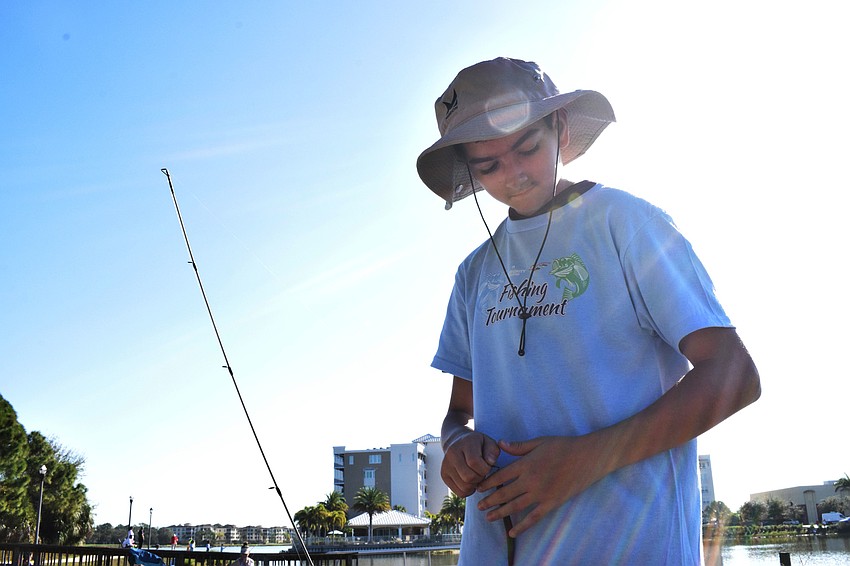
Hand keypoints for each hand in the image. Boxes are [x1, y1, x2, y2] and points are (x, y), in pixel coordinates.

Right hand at [441, 430, 500, 496]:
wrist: (458, 442)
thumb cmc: (478, 444)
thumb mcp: (488, 442)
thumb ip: (493, 451)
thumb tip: (490, 462)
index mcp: (465, 443)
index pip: (474, 462)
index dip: (485, 468)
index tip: (487, 466)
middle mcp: (452, 454)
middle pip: (468, 477)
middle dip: (480, 478)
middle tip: (482, 472)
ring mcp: (446, 466)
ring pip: (464, 487)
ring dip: (475, 485)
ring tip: (476, 475)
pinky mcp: (444, 476)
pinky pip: (459, 492)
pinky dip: (468, 491)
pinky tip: (470, 481)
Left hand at [476, 435, 609, 536]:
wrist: (587, 457)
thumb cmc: (563, 446)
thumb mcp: (539, 442)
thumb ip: (518, 446)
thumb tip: (500, 443)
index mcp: (526, 464)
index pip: (501, 476)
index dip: (488, 483)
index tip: (479, 488)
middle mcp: (530, 480)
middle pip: (505, 493)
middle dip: (490, 500)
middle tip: (479, 506)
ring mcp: (541, 493)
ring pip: (516, 507)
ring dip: (500, 513)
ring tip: (488, 518)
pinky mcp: (552, 503)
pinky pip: (534, 517)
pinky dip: (522, 526)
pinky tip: (513, 533)